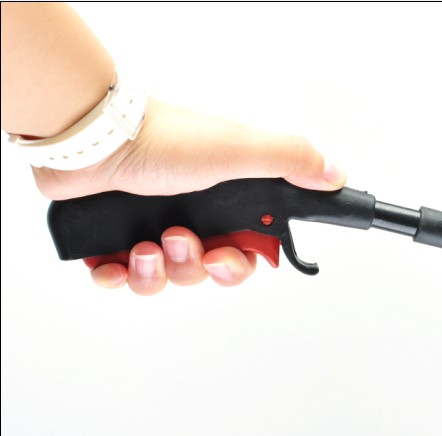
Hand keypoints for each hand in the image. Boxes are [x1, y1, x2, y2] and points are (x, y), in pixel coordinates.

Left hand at [32, 98, 346, 294]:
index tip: (231, 254)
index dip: (244, 262)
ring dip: (159, 271)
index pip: (250, 248)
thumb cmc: (165, 140)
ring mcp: (152, 225)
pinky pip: (123, 277)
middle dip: (198, 268)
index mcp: (227, 198)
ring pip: (168, 279)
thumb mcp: (239, 150)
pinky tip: (115, 263)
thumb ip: (290, 161)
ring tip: (147, 244)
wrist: (92, 136)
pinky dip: (119, 276)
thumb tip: (336, 174)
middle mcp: (194, 213)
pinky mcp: (114, 236)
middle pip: (210, 270)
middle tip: (184, 243)